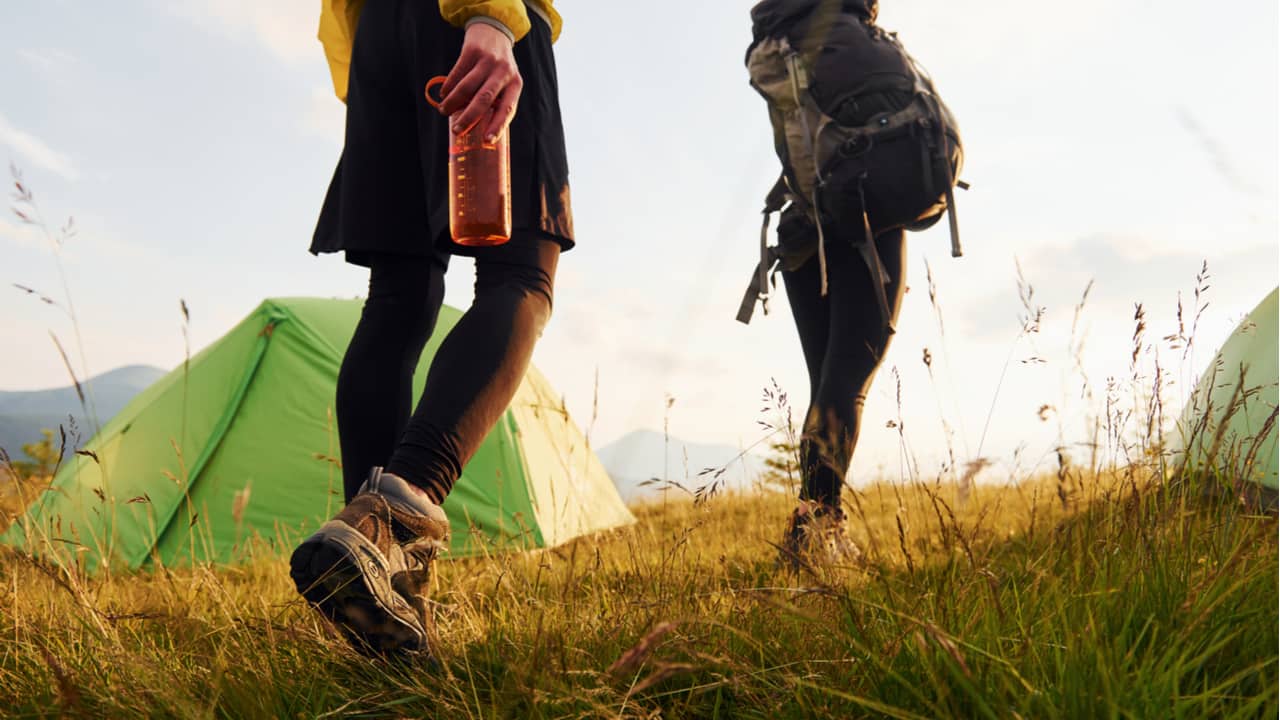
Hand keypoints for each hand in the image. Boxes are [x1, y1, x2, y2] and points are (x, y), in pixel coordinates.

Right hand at [438, 22, 522, 140]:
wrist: (494, 31)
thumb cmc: (498, 67)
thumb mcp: (505, 82)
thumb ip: (496, 101)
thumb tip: (478, 128)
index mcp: (515, 84)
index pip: (508, 109)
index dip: (497, 125)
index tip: (487, 141)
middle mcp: (504, 72)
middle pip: (484, 99)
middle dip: (469, 117)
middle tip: (456, 130)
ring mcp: (488, 60)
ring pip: (467, 87)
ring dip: (453, 102)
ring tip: (444, 111)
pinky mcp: (472, 51)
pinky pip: (457, 74)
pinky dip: (448, 87)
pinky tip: (444, 96)